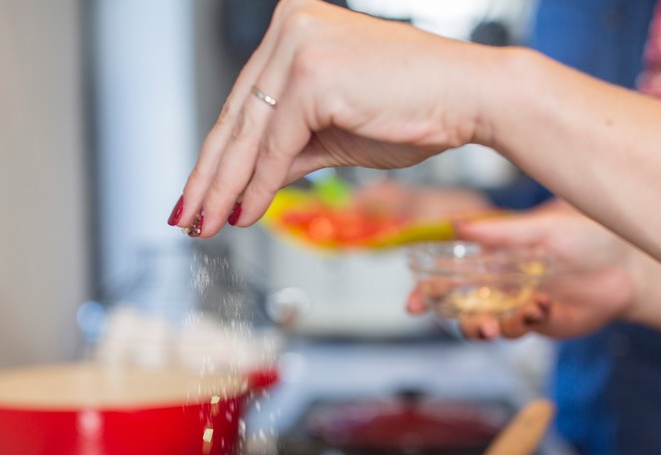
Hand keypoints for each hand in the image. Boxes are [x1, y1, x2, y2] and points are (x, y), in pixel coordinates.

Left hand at [174, 0, 493, 237]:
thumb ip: (289, 149)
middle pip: (238, 115)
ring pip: (248, 134)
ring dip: (224, 187)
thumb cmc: (419, 107)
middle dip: (210, 175)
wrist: (472, 98)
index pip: (245, 100)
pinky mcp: (311, 76)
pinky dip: (258, 186)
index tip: (200, 190)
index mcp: (295, 25)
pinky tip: (245, 214)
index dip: (220, 153)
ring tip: (206, 224)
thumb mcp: (336, 131)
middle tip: (188, 216)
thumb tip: (247, 185)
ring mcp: (298, 46)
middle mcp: (290, 24)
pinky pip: (275, 145)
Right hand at [407, 200, 640, 339]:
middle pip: (463, 309)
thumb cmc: (586, 234)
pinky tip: (541, 306)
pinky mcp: (542, 322)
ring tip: (500, 325)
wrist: (629, 261)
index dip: (426, 292)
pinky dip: (524, 321)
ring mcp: (519, 304)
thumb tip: (456, 225)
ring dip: (488, 328)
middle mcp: (500, 283)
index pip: (448, 276)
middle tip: (474, 326)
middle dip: (460, 322)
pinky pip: (521, 329)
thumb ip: (499, 231)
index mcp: (492, 256)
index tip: (412, 305)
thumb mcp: (541, 228)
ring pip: (489, 326)